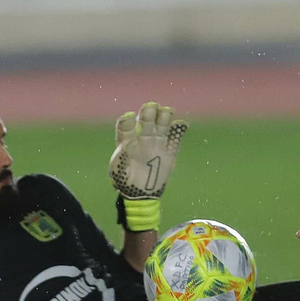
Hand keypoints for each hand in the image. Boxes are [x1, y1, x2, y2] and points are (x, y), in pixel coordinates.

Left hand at [110, 103, 188, 231]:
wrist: (141, 194)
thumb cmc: (125, 181)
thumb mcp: (117, 171)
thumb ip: (121, 158)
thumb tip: (124, 147)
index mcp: (126, 141)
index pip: (126, 126)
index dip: (128, 121)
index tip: (129, 117)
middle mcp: (141, 138)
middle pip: (145, 122)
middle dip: (148, 114)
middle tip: (151, 106)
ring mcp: (156, 142)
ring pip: (161, 125)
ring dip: (163, 117)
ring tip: (166, 111)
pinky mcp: (169, 150)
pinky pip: (175, 138)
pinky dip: (179, 130)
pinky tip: (181, 125)